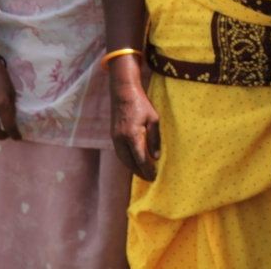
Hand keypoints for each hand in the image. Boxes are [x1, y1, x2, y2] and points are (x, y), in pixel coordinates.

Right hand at [110, 61, 160, 180]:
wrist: (123, 91)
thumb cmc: (141, 103)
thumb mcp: (153, 119)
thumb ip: (154, 139)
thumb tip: (156, 157)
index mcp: (132, 136)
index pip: (140, 159)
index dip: (147, 170)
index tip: (154, 177)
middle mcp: (121, 139)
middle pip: (129, 162)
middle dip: (139, 172)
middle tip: (149, 178)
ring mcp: (115, 138)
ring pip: (122, 159)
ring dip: (132, 167)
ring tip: (142, 172)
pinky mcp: (113, 135)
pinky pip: (119, 152)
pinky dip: (127, 160)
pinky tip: (133, 160)